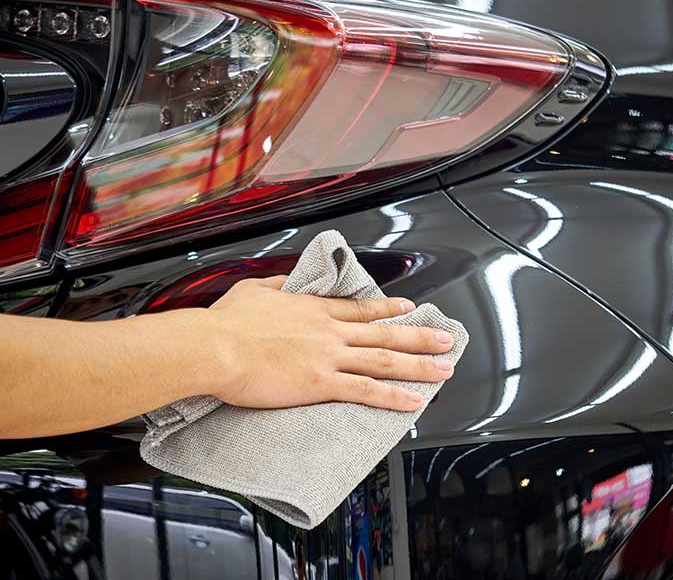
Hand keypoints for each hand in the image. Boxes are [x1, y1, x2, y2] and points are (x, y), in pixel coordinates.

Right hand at [200, 276, 454, 410]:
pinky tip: (413, 401)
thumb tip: (284, 283)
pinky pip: (365, 390)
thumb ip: (276, 286)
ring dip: (419, 365)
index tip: (410, 308)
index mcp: (313, 309)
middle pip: (384, 333)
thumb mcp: (253, 290)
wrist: (214, 346)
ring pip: (384, 360)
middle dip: (420, 337)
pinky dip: (392, 396)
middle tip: (446, 340)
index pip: (361, 309)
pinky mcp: (321, 383)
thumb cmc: (226, 323)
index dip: (389, 310)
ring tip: (444, 369)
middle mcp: (329, 331)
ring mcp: (328, 356)